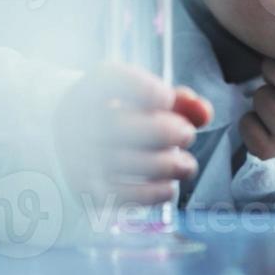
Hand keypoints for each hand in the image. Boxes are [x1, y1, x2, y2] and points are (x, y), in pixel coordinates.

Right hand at [54, 63, 212, 206]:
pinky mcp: (87, 191)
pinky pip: (124, 194)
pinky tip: (168, 185)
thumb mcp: (142, 101)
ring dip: (168, 165)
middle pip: (121, 125)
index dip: (141, 87)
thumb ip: (176, 101)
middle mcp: (78, 122)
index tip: (165, 97)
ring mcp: (80, 159)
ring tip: (185, 165)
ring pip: (127, 162)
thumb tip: (204, 112)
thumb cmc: (118, 118)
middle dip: (166, 132)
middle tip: (187, 135)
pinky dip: (155, 192)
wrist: (70, 147)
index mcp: (91, 89)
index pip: (109, 80)